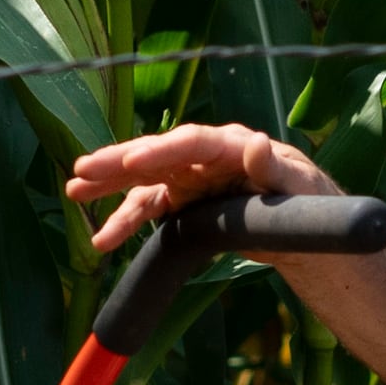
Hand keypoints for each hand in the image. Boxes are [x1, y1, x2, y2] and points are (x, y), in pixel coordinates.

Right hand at [65, 122, 337, 253]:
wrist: (302, 228)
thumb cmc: (310, 203)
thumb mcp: (301, 188)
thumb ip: (278, 169)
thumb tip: (256, 142)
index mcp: (235, 145)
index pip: (193, 143)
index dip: (161, 152)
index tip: (132, 162)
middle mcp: (206, 157)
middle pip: (157, 155)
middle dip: (117, 163)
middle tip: (82, 170)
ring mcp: (193, 178)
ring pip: (145, 180)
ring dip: (109, 188)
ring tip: (74, 194)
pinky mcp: (185, 202)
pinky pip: (150, 209)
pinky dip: (126, 223)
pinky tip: (102, 242)